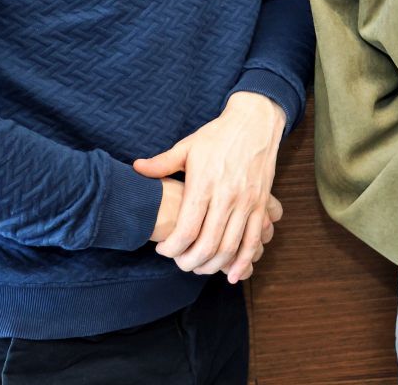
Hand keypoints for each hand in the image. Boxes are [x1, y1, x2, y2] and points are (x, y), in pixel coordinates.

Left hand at [134, 92, 286, 280]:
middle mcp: (227, 196)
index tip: (163, 250)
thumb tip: (136, 169)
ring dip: (214, 265)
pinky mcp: (261, 204)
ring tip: (200, 267)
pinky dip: (243, 261)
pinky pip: (254, 240)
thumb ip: (162, 163)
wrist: (254, 122)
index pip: (187, 230)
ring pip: (231, 247)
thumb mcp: (187, 146)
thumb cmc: (218, 135)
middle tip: (179, 263)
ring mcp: (247, 202)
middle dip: (190, 262)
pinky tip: (232, 274)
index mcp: (204, 184)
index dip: (172, 248)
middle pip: (208, 245)